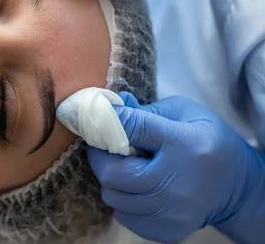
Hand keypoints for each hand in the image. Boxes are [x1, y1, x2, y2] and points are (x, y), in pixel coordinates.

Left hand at [87, 93, 264, 242]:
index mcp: (182, 144)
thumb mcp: (185, 113)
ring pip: (113, 196)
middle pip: (112, 173)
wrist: (238, 188)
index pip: (133, 128)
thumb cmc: (208, 143)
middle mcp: (175, 182)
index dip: (108, 121)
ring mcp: (171, 211)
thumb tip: (111, 107)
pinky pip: (124, 215)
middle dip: (99, 157)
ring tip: (121, 167)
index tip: (97, 116)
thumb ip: (147, 110)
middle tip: (102, 147)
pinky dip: (122, 200)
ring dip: (109, 179)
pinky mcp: (166, 230)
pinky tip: (135, 188)